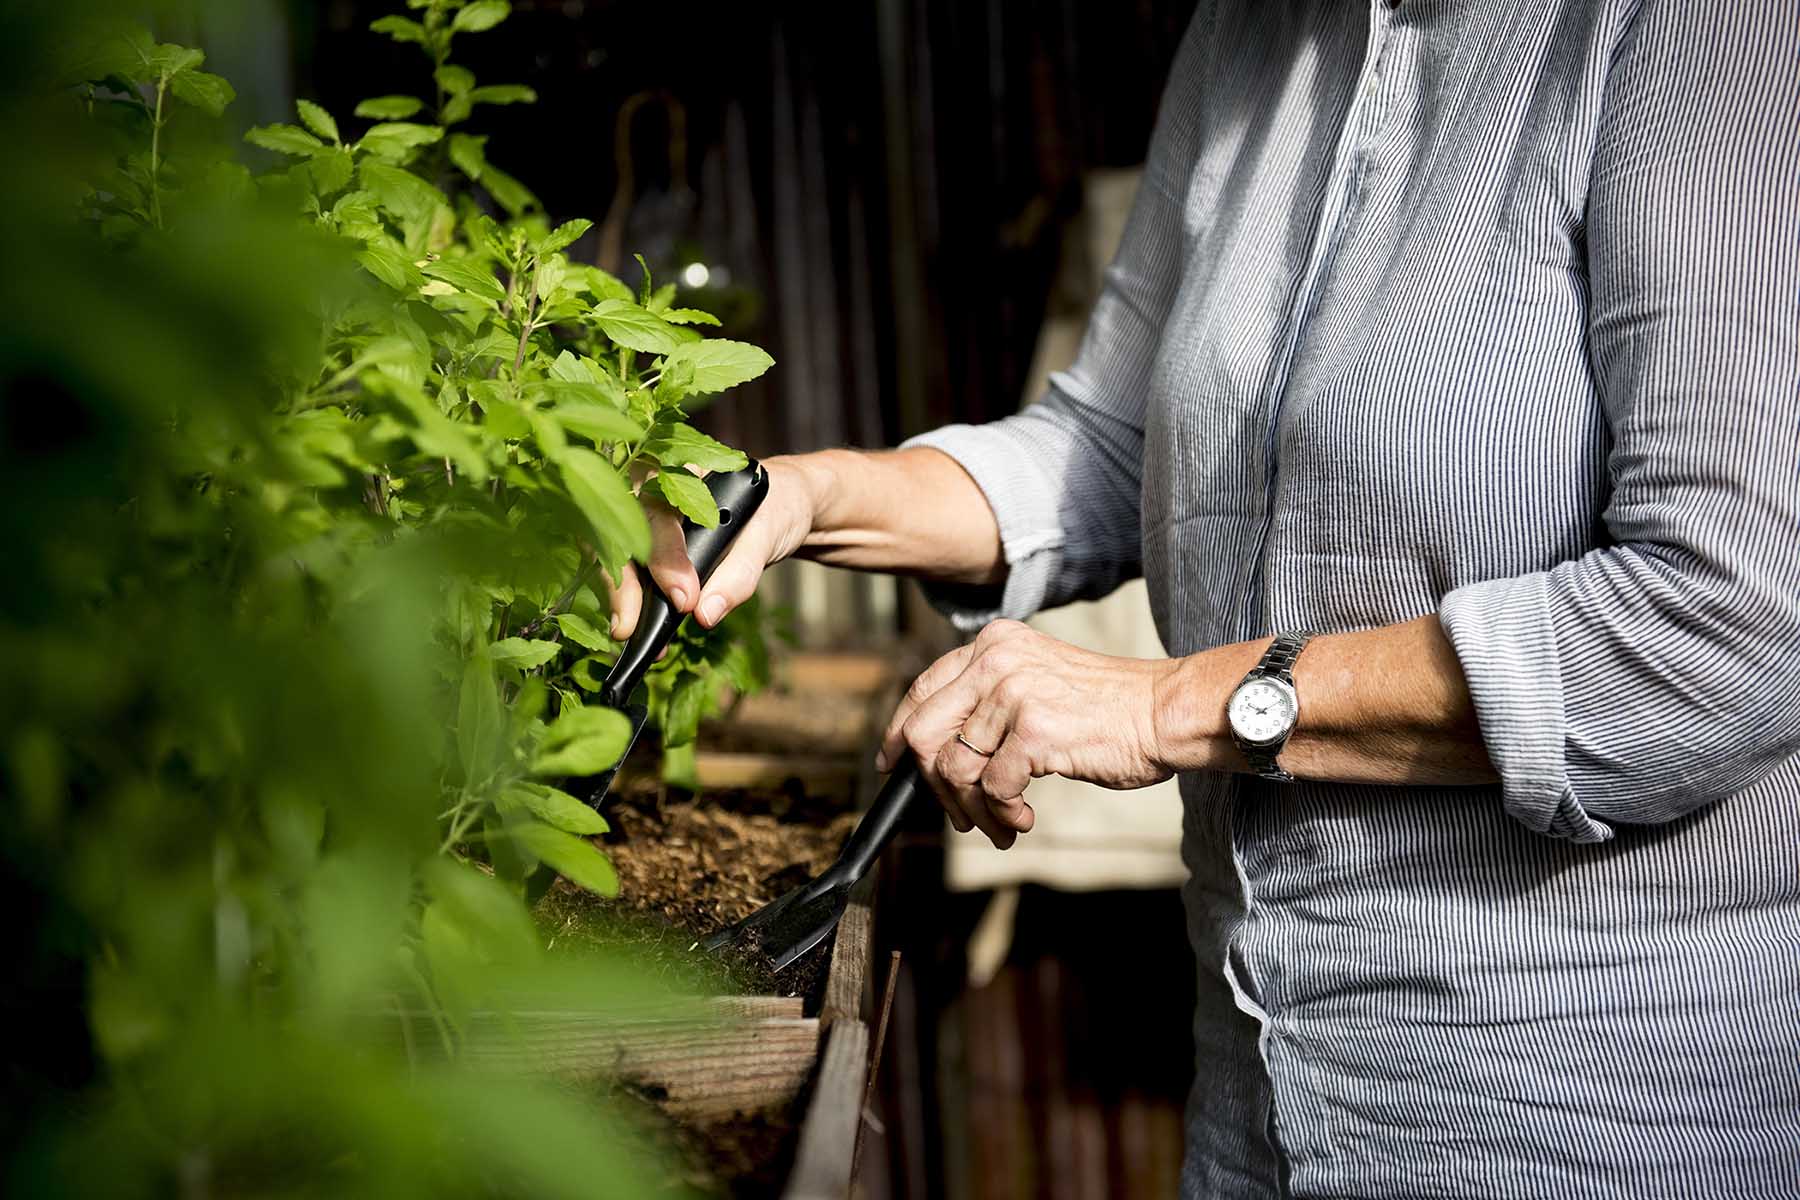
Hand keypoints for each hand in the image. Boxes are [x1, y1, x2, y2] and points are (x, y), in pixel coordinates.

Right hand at [607, 456, 819, 638]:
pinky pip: (629, 571)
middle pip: (622, 533)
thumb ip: (739, 572)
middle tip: (629, 626)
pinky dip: (632, 601)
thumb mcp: (768, 533)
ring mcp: (646, 516)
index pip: (660, 513)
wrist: (783, 507)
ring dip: (620, 596)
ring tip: (628, 633)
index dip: (666, 557)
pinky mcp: (650, 544)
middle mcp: (653, 488)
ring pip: (616, 553)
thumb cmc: (774, 507)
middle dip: (622, 582)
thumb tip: (704, 614)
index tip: (683, 598)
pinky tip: (641, 629)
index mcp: (681, 468)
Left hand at [875, 619, 1180, 848]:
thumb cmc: (1106, 707)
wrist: (1163, 712)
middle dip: (933, 786)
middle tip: (958, 815)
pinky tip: (1023, 820)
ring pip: (953, 770)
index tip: (893, 767)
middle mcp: (996, 661)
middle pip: (922, 733)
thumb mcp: (1036, 681)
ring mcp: (1012, 694)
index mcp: (993, 644)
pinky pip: (990, 789)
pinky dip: (1001, 815)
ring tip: (999, 825)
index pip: (921, 689)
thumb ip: (988, 700)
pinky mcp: (1033, 732)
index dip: (897, 734)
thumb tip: (935, 752)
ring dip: (972, 811)